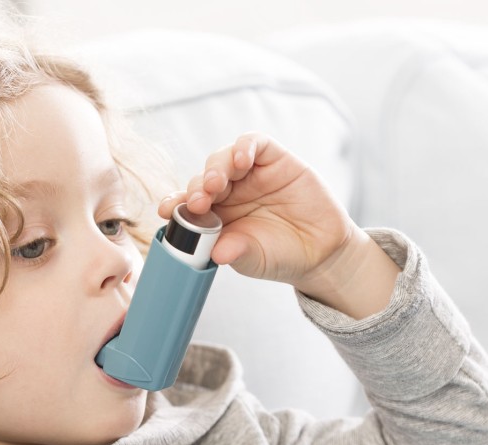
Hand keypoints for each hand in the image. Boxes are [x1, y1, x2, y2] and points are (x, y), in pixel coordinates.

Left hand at [159, 132, 399, 318]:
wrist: (320, 251)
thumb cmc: (280, 255)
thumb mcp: (253, 258)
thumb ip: (235, 251)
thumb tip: (216, 253)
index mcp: (214, 215)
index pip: (187, 202)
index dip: (175, 202)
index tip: (167, 210)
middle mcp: (228, 192)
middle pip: (202, 179)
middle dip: (196, 188)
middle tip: (197, 202)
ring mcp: (250, 174)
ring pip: (222, 159)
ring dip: (215, 168)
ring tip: (216, 184)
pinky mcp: (274, 159)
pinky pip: (253, 144)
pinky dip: (243, 147)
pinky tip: (241, 159)